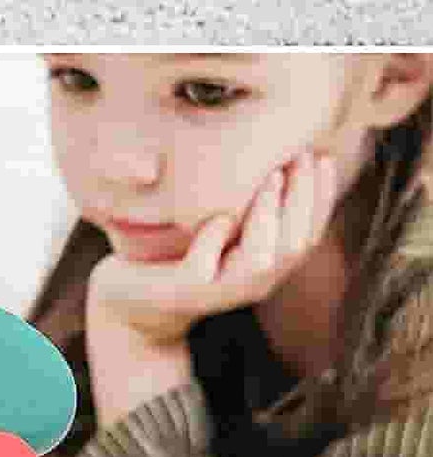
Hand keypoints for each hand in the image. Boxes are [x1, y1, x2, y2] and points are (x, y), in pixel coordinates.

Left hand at [88, 150, 338, 347]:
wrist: (132, 302)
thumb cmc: (177, 256)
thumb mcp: (215, 228)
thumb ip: (242, 205)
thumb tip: (265, 153)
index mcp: (264, 265)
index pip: (307, 234)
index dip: (320, 199)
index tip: (324, 157)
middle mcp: (251, 282)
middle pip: (295, 244)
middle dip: (304, 199)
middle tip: (302, 157)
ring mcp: (218, 289)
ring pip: (261, 259)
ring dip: (269, 217)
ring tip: (271, 179)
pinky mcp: (183, 291)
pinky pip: (204, 269)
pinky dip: (214, 241)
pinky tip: (219, 218)